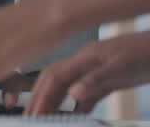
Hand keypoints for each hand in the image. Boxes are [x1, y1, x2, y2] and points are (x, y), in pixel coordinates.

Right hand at [28, 32, 149, 114]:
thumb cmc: (146, 52)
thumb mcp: (121, 67)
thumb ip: (95, 80)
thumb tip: (73, 94)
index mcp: (85, 57)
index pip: (55, 76)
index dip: (42, 95)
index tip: (34, 112)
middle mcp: (86, 64)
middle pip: (56, 82)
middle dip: (41, 98)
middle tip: (31, 117)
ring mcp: (96, 72)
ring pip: (69, 89)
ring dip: (56, 103)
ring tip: (45, 118)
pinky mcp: (108, 80)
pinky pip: (87, 96)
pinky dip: (77, 107)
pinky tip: (72, 116)